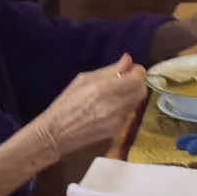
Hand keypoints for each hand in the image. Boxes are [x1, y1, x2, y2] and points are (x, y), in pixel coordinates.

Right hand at [24, 56, 146, 160]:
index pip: (137, 79)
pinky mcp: (116, 133)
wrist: (55, 135)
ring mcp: (116, 122)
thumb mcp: (82, 80)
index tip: (131, 70)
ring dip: (130, 96)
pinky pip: (127, 116)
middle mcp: (113, 106)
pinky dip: (123, 109)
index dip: (137, 72)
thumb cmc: (65, 104)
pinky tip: (108, 110)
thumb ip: (109, 71)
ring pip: (136, 104)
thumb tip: (128, 60)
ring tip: (114, 96)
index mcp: (103, 89)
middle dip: (137, 83)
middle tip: (126, 81)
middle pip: (141, 92)